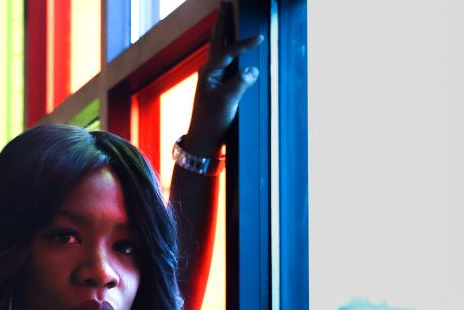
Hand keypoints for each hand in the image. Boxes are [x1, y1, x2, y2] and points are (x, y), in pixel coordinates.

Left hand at [183, 1, 263, 156]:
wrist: (203, 141)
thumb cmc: (211, 122)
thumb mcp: (227, 102)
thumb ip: (240, 84)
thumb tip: (252, 69)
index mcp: (209, 72)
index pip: (228, 51)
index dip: (244, 44)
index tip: (260, 38)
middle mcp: (210, 71)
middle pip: (218, 40)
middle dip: (223, 22)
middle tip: (226, 3)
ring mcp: (214, 78)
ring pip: (220, 48)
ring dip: (225, 31)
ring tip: (228, 15)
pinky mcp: (219, 86)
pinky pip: (226, 61)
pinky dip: (231, 49)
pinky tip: (234, 46)